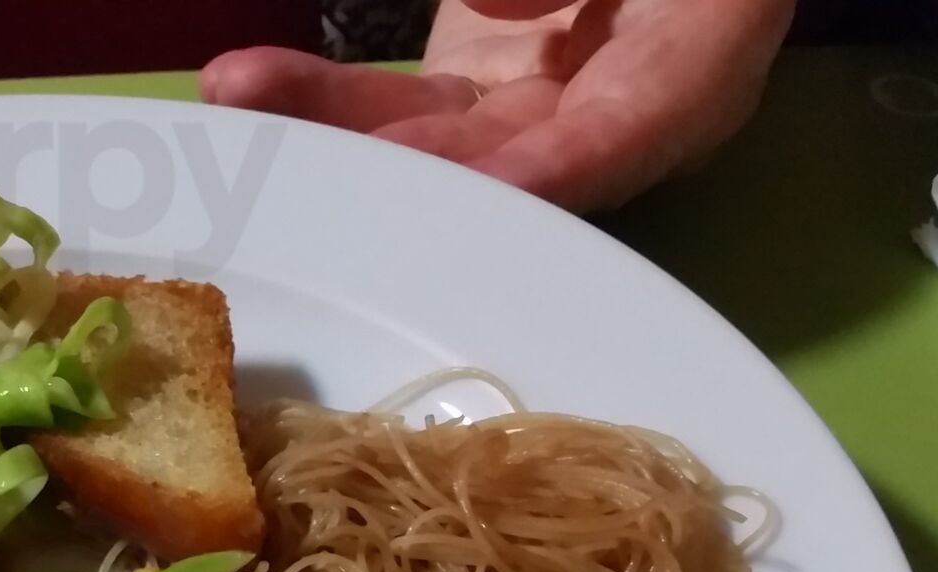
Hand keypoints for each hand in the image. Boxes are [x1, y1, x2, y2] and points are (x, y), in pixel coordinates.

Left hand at [200, 0, 792, 213]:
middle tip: (323, 172)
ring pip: (434, 138)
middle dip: (411, 172)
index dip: (562, 168)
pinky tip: (245, 90)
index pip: (637, 127)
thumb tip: (499, 8)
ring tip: (239, 98)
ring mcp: (534, 106)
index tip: (494, 188)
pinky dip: (321, 104)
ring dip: (333, 131)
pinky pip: (396, 110)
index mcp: (699, 62)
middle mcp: (616, 113)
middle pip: (513, 162)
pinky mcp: (472, 90)